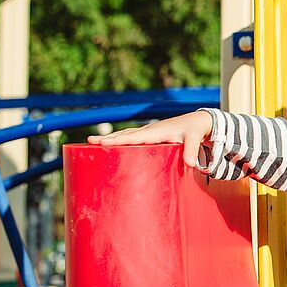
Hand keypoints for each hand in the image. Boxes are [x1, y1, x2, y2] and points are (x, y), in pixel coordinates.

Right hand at [87, 111, 213, 168]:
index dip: (119, 139)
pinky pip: (132, 137)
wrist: (198, 122)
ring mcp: (149, 132)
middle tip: (89, 140)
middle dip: (108, 138)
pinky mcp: (150, 135)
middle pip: (125, 134)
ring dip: (111, 138)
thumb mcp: (194, 139)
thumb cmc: (195, 130)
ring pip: (126, 134)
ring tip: (93, 142)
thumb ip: (191, 150)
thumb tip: (190, 164)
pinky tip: (112, 145)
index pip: (134, 137)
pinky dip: (120, 139)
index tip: (103, 141)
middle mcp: (150, 130)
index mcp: (156, 132)